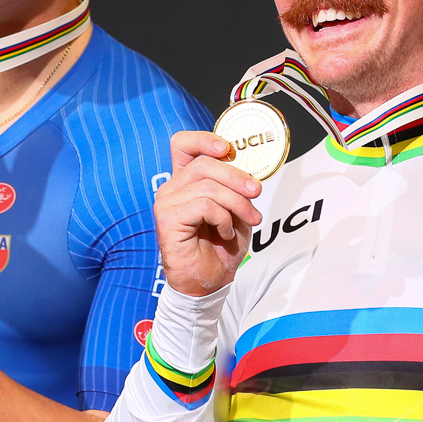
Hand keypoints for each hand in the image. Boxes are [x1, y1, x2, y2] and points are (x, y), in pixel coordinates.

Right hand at [156, 130, 262, 295]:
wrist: (209, 282)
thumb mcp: (235, 209)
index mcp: (185, 181)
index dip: (205, 139)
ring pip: (208, 186)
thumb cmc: (220, 247)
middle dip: (237, 177)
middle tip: (256, 192)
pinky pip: (204, 206)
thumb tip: (249, 172)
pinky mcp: (167, 219)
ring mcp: (167, 203)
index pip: (183, 144)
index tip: (227, 149)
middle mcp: (172, 188)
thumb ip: (235, 187)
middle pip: (204, 163)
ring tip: (248, 220)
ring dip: (236, 203)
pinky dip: (223, 218)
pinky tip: (225, 232)